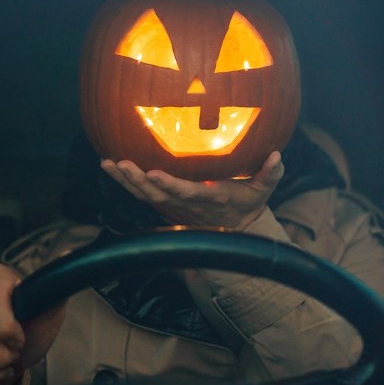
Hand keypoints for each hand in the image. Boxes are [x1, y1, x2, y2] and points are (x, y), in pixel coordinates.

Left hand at [101, 152, 284, 230]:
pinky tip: (107, 163)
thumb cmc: (248, 201)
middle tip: (121, 163)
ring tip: (106, 163)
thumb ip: (269, 173)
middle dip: (138, 181)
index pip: (187, 192)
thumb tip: (277, 155)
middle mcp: (186, 204)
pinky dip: (123, 180)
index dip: (170, 185)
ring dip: (124, 180)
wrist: (233, 228)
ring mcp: (172, 205)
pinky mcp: (163, 201)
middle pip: (158, 195)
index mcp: (209, 199)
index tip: (154, 173)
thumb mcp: (263, 190)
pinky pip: (140, 192)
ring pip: (144, 195)